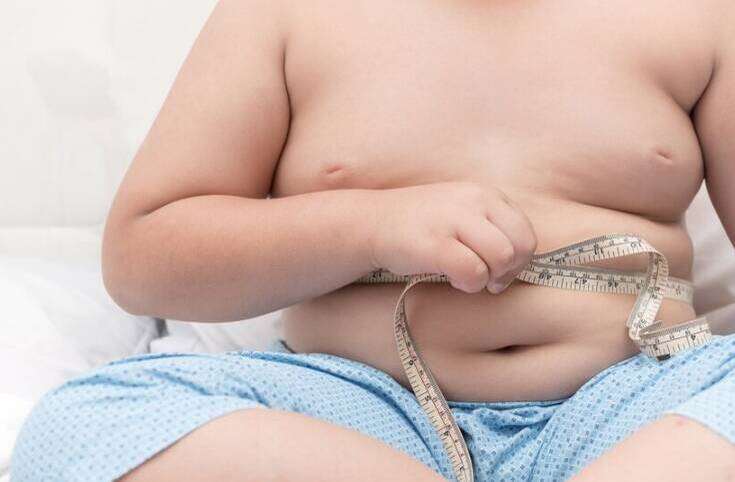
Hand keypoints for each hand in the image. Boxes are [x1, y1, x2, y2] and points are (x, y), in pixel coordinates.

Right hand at [368, 181, 536, 293]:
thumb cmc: (421, 225)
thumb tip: (519, 261)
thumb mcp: (462, 211)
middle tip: (488, 280)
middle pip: (520, 246)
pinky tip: (451, 278)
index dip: (519, 259)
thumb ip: (492, 227)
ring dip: (488, 277)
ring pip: (502, 258)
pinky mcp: (436, 243)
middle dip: (509, 271)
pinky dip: (468, 284)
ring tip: (466, 276)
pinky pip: (474, 272)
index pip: (526, 232)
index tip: (499, 270)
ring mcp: (454, 219)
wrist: (372, 223)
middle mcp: (474, 200)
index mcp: (485, 194)